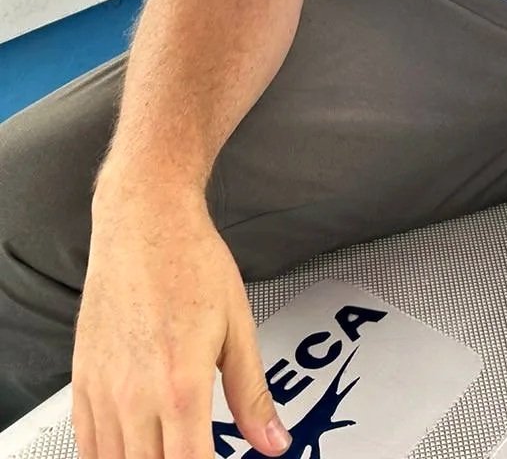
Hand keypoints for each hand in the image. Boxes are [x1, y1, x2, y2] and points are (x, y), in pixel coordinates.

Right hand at [72, 181, 289, 458]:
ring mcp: (103, 392)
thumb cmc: (190, 262)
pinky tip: (130, 448)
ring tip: (167, 447)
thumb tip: (273, 441)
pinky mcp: (81, 382)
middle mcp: (135, 396)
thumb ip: (252, 394)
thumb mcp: (238, 327)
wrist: (145, 223)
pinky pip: (86, 444)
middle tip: (196, 448)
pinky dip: (107, 456)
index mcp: (181, 386)